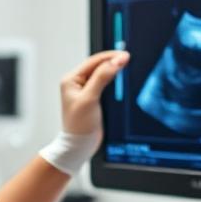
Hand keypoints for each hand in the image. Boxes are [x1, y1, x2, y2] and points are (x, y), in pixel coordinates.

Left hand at [38, 50, 128, 176]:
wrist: (79, 146)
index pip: (93, 62)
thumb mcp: (90, 99)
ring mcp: (85, 90)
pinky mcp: (93, 98)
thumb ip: (102, 78)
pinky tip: (121, 77)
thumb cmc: (78, 126)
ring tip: (127, 64)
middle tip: (129, 58)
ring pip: (102, 73)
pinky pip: (105, 83)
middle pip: (97, 65)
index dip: (110, 57)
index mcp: (71, 80)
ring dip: (114, 69)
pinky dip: (114, 79)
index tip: (125, 55)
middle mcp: (77, 83)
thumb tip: (115, 61)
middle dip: (113, 61)